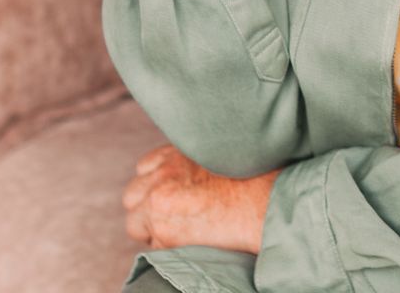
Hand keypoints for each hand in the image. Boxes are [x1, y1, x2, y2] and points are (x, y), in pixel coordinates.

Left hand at [121, 143, 278, 253]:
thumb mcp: (220, 155)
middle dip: (148, 207)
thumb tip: (186, 178)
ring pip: (135, 223)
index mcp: (176, 152)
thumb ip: (193, 163)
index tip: (174, 193)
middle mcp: (162, 174)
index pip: (145, 167)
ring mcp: (158, 203)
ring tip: (182, 231)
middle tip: (174, 215)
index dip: (157, 184)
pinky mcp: (164, 231)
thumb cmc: (256, 180)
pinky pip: (152, 245)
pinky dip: (166, 246)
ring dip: (153, 228)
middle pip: (133, 195)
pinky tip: (191, 241)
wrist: (267, 206)